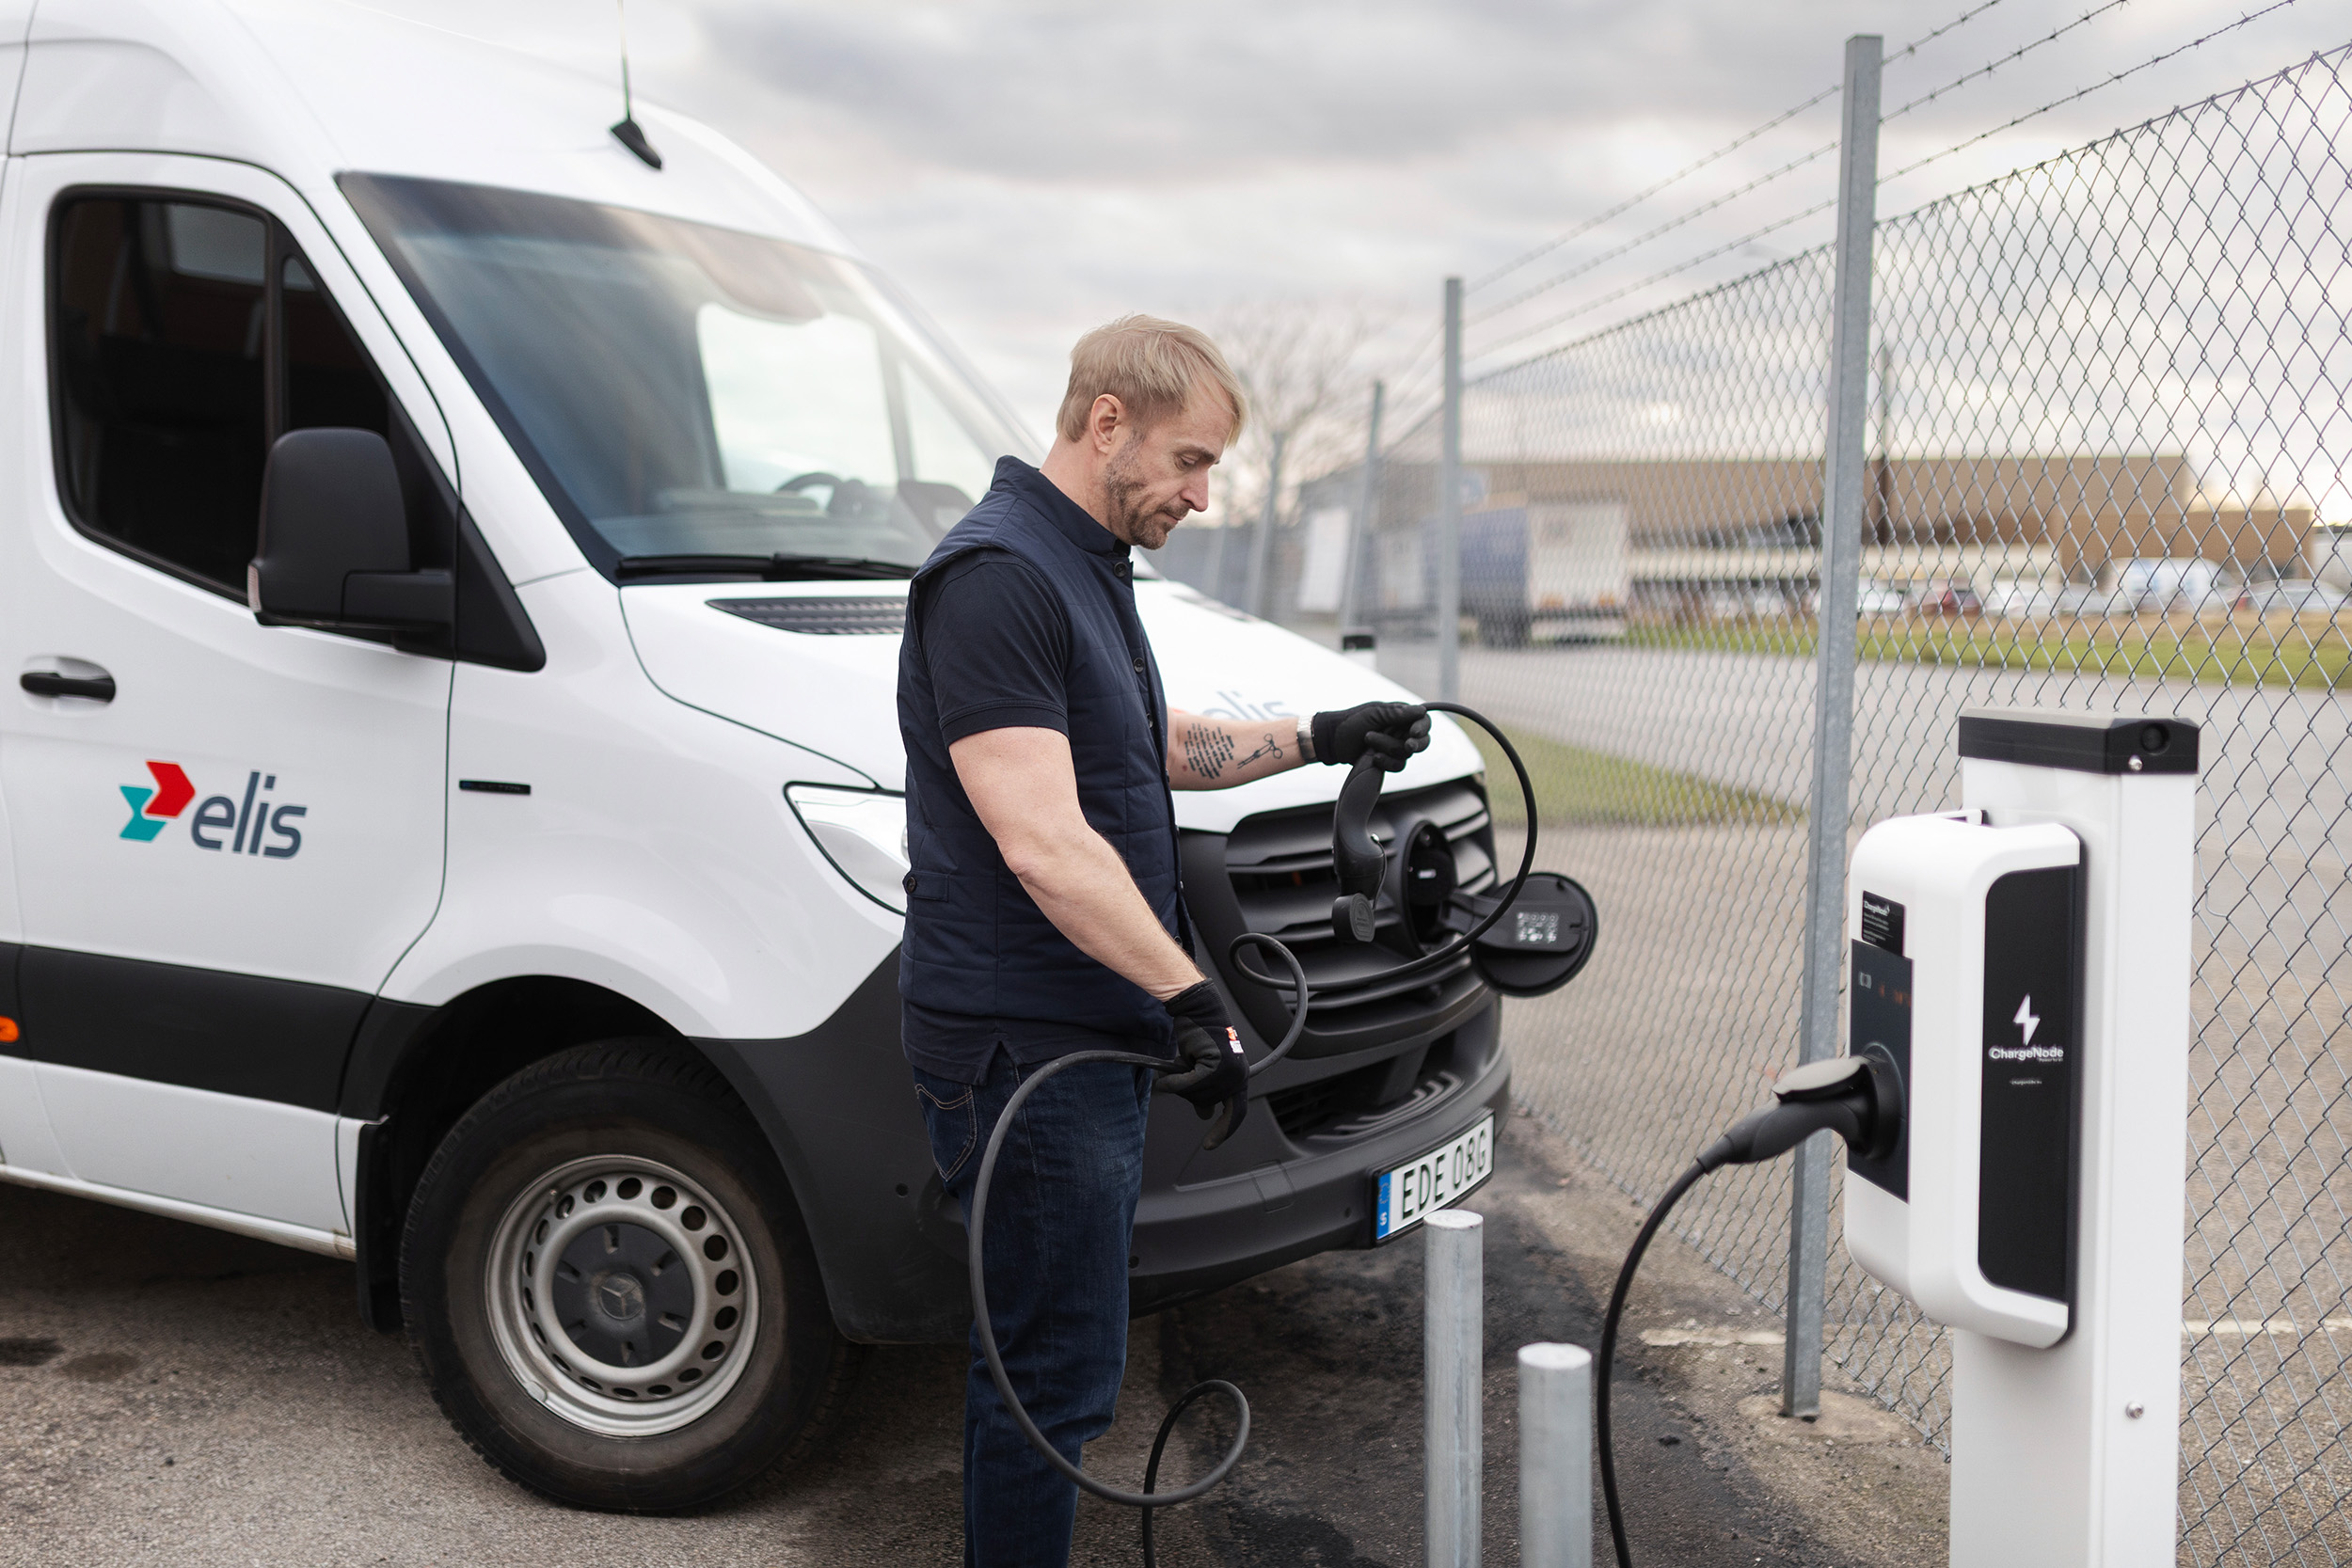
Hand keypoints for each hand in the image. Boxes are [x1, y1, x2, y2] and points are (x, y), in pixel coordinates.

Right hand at [1155, 981, 1248, 1148]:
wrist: (1198, 1008)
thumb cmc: (1199, 1034)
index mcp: (1239, 1077)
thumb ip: (1206, 1091)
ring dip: (1180, 1084)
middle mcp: (1239, 1076)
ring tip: (1180, 1064)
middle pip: (1207, 1104)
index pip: (1236, 1112)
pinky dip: (1174, 1082)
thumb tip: (1205, 1114)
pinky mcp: (1215, 1065)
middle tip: (1182, 1073)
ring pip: (1197, 1095)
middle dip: (1189, 1093)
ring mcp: (1229, 1071)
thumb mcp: (1203, 1069)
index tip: (1210, 1145)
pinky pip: (1189, 1085)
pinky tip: (1166, 1076)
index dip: (1224, 1130)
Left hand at [1312, 702, 1430, 772]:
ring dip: (1388, 748)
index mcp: (1400, 716)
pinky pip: (1398, 766)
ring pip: (1406, 755)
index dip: (1423, 727)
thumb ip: (1397, 714)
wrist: (1332, 742)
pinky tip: (1373, 757)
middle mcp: (1400, 731)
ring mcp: (1394, 747)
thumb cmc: (1350, 722)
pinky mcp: (1388, 761)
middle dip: (1414, 744)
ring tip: (1368, 740)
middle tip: (1407, 745)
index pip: (1423, 721)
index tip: (1414, 732)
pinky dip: (1386, 762)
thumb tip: (1421, 711)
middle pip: (1422, 741)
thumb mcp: (1373, 713)